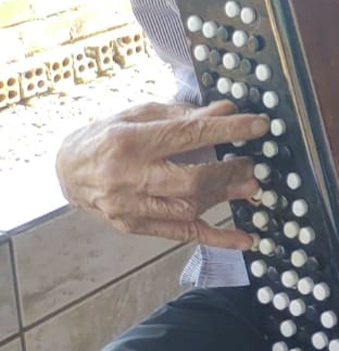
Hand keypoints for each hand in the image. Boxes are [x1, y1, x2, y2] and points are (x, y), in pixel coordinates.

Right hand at [56, 100, 267, 247]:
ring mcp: (130, 206)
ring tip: (250, 186)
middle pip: (190, 179)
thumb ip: (184, 114)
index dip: (228, 130)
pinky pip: (180, 234)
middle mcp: (128, 177)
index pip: (189, 135)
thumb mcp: (142, 114)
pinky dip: (215, 238)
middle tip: (253, 164)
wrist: (68, 169)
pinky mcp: (133, 225)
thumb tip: (227, 110)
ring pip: (188, 208)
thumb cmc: (107, 135)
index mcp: (130, 141)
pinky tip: (243, 240)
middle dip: (228, 172)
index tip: (258, 126)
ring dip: (224, 197)